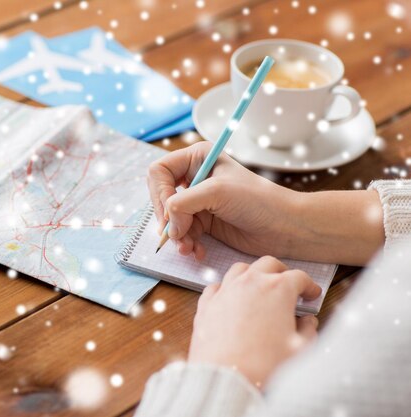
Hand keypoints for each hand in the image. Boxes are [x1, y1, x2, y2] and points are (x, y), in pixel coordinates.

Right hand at [148, 141, 297, 259]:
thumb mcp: (216, 192)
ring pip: (170, 220)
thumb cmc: (258, 201)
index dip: (160, 193)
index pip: (159, 172)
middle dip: (168, 219)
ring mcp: (198, 201)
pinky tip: (198, 251)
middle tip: (178, 235)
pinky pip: (182, 234)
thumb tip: (168, 226)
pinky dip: (187, 244)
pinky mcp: (204, 222)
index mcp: (197, 158)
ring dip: (177, 237)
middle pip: (160, 197)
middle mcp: (195, 177)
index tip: (171, 212)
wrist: (286, 227)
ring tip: (189, 248)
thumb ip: (183, 204)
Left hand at [188, 256, 321, 386]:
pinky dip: (226, 288)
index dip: (309, 285)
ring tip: (259, 288)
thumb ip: (309, 331)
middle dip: (282, 272)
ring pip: (240, 269)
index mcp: (277, 289)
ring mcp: (225, 291)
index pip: (299, 277)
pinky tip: (231, 298)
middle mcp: (250, 283)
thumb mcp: (299, 350)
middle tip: (288, 286)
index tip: (311, 294)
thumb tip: (308, 321)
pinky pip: (216, 286)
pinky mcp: (207, 304)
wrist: (225, 377)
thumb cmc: (264, 364)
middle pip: (269, 264)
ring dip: (253, 274)